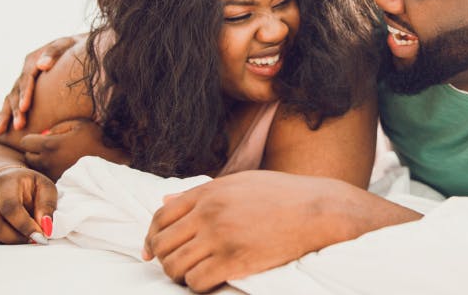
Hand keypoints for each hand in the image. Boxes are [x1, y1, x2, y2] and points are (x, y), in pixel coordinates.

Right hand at [0, 35, 79, 134]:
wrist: (76, 46)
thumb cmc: (73, 46)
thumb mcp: (65, 45)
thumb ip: (54, 53)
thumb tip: (42, 65)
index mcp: (32, 61)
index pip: (26, 79)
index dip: (25, 94)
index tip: (25, 108)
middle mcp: (25, 71)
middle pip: (16, 92)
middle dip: (15, 110)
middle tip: (18, 126)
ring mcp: (24, 80)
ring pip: (11, 98)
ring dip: (5, 115)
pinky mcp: (27, 87)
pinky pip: (13, 100)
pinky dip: (3, 111)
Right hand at [0, 167, 56, 243]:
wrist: (7, 180)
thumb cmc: (29, 187)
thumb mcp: (45, 189)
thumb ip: (47, 206)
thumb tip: (45, 228)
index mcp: (5, 182)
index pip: (10, 207)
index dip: (25, 226)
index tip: (39, 237)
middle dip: (13, 238)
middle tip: (28, 241)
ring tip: (14, 241)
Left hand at [21, 119, 127, 181]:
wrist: (111, 163)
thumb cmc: (96, 140)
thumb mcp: (79, 124)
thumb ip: (57, 127)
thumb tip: (44, 134)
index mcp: (50, 145)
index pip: (25, 142)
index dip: (32, 138)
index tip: (43, 138)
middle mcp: (47, 162)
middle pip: (27, 156)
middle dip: (34, 151)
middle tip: (50, 148)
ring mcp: (52, 174)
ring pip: (36, 168)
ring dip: (42, 162)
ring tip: (57, 157)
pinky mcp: (59, 183)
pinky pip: (46, 177)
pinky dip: (50, 171)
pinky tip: (63, 167)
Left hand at [142, 170, 420, 292]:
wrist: (317, 210)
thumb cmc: (281, 194)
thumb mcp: (238, 183)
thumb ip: (200, 192)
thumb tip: (165, 198)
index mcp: (209, 191)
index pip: (161, 215)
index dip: (151, 236)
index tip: (151, 251)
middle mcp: (209, 212)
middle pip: (162, 242)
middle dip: (162, 258)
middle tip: (175, 266)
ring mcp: (221, 236)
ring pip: (175, 265)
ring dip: (178, 275)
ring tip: (192, 274)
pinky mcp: (234, 260)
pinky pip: (196, 281)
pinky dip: (197, 285)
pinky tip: (209, 281)